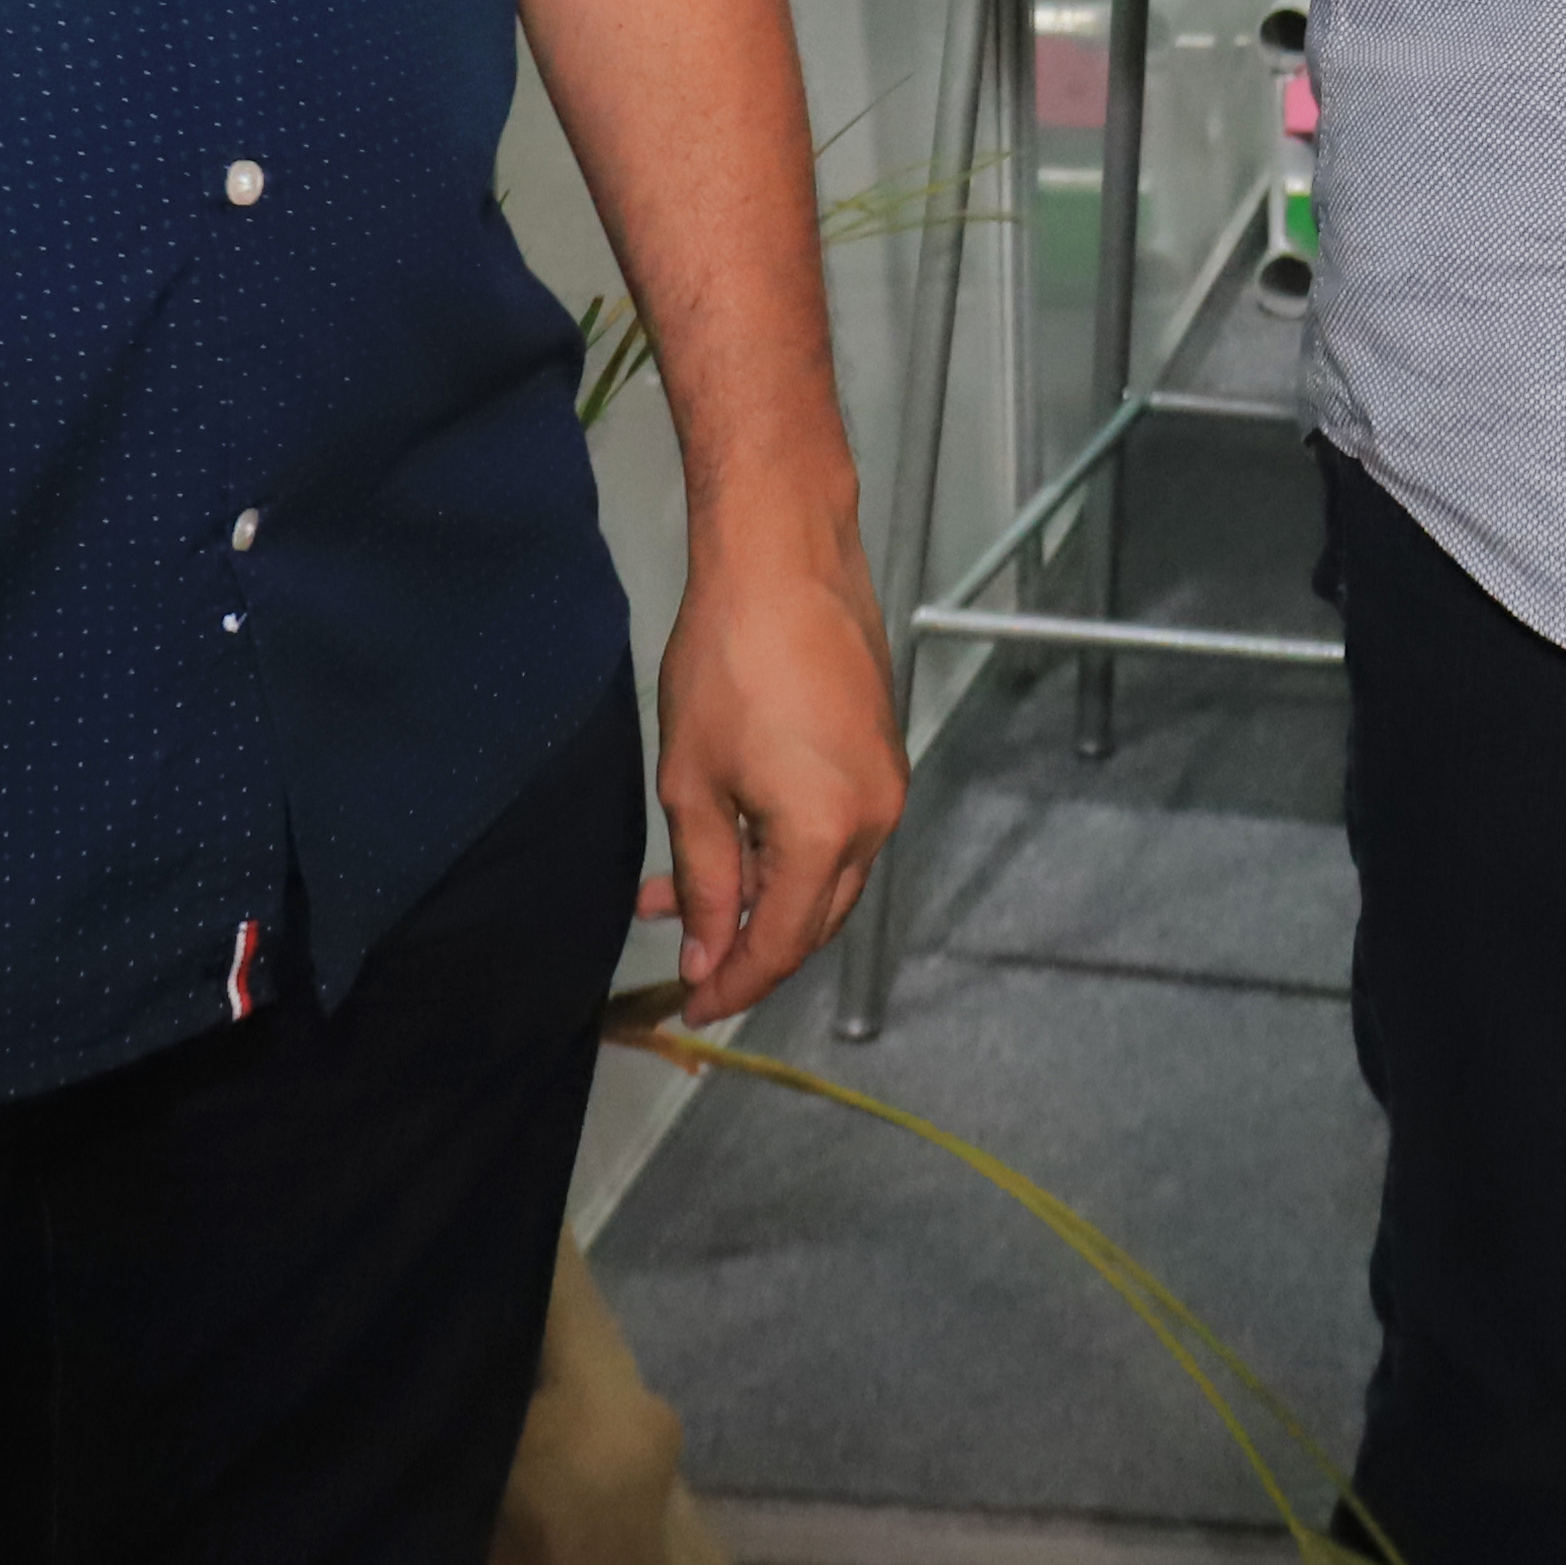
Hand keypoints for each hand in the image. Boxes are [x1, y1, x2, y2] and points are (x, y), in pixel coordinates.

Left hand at [650, 527, 906, 1021]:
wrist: (783, 559)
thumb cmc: (728, 664)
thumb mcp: (693, 786)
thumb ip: (706, 884)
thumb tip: (708, 958)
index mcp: (827, 837)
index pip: (782, 943)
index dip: (734, 982)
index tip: (691, 1005)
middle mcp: (876, 820)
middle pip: (815, 917)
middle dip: (746, 940)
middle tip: (679, 944)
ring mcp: (886, 784)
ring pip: (826, 874)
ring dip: (760, 890)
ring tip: (680, 881)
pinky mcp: (882, 751)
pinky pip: (838, 829)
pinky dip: (786, 848)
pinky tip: (732, 832)